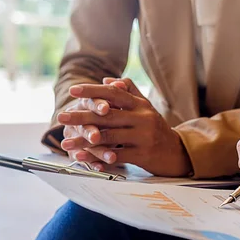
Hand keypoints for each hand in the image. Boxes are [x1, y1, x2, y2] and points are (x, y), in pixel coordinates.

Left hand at [57, 78, 192, 176]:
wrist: (178, 153)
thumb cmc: (156, 129)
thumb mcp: (146, 108)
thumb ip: (129, 92)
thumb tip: (107, 81)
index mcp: (141, 105)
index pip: (114, 93)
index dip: (93, 91)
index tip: (73, 91)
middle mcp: (143, 118)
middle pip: (107, 115)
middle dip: (82, 116)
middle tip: (61, 117)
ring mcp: (143, 137)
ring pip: (108, 137)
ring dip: (84, 141)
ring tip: (65, 143)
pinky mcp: (143, 155)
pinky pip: (116, 156)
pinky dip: (97, 158)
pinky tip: (83, 158)